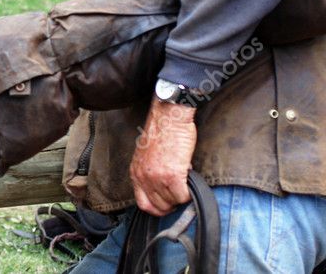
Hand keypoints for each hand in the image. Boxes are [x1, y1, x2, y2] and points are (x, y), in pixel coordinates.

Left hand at [130, 98, 196, 216]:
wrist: (168, 116)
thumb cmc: (161, 131)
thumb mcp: (147, 155)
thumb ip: (151, 172)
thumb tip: (163, 187)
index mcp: (136, 172)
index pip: (143, 204)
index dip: (157, 209)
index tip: (168, 205)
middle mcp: (144, 177)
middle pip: (159, 207)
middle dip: (172, 202)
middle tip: (180, 190)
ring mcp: (157, 177)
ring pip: (173, 202)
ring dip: (181, 194)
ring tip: (184, 178)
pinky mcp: (172, 175)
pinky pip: (183, 196)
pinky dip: (189, 193)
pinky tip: (189, 179)